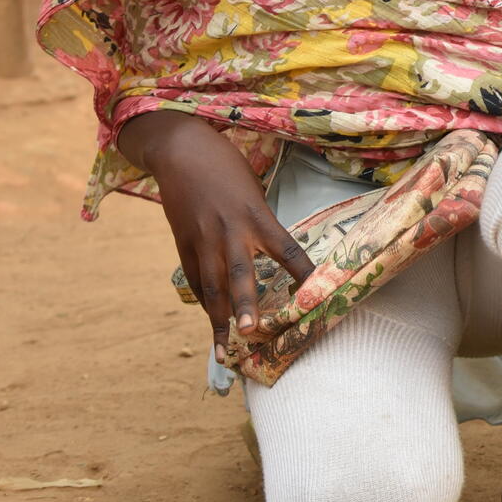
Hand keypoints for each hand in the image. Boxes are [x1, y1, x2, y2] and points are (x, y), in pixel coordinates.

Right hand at [120, 112, 313, 350]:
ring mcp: (202, 240)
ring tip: (226, 351)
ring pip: (212, 287)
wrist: (181, 151)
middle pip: (240, 274)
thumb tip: (272, 256)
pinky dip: (205, 303)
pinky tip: (214, 323)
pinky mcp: (182, 244)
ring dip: (220, 321)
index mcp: (256, 215)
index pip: (288, 250)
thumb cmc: (226, 168)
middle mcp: (230, 232)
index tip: (320, 296)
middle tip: (252, 331)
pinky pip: (195, 280)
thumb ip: (261, 224)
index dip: (304, 274)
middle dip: (246, 304)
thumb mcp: (253, 191)